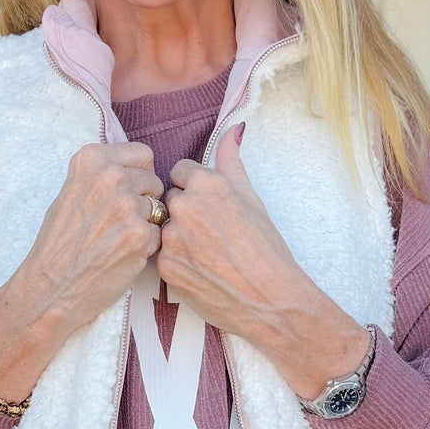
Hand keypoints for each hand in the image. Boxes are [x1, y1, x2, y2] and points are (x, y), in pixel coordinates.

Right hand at [0, 142, 162, 402]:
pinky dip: (146, 247)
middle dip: (145, 201)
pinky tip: (122, 255)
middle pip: (154, 181)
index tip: (127, 193)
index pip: (143, 155)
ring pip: (159, 209)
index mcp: (92, 159)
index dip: (140, 176)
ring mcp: (127, 204)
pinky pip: (159, 234)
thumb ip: (101, 176)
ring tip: (118, 240)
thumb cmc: (58, 245)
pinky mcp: (140, 233)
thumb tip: (134, 169)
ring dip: (146, 225)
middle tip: (119, 223)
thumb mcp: (70, 192)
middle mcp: (110, 175)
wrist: (51, 287)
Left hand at [158, 128, 374, 400]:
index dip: (194, 188)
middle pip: (169, 199)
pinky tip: (199, 270)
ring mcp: (171, 237)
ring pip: (163, 227)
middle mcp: (184, 206)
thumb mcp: (252, 198)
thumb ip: (232, 161)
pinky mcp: (164, 266)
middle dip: (184, 212)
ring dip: (177, 237)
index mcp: (207, 184)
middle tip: (211, 234)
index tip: (209, 207)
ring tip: (206, 254)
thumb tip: (233, 129)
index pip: (179, 171)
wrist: (269, 299)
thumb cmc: (267, 249)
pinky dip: (176, 261)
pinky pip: (161, 254)